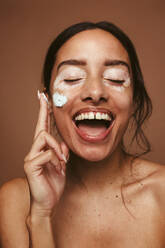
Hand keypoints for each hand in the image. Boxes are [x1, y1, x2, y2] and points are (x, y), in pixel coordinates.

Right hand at [24, 91, 68, 216]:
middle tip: (48, 110)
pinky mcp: (30, 165)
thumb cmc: (54, 183)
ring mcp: (31, 157)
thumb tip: (63, 142)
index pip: (42, 126)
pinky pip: (46, 153)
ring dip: (57, 149)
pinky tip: (58, 169)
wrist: (48, 202)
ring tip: (62, 163)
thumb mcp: (62, 164)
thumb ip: (62, 151)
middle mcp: (34, 150)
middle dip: (45, 116)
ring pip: (44, 137)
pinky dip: (56, 160)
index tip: (43, 97)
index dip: (43, 111)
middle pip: (41, 128)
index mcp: (43, 149)